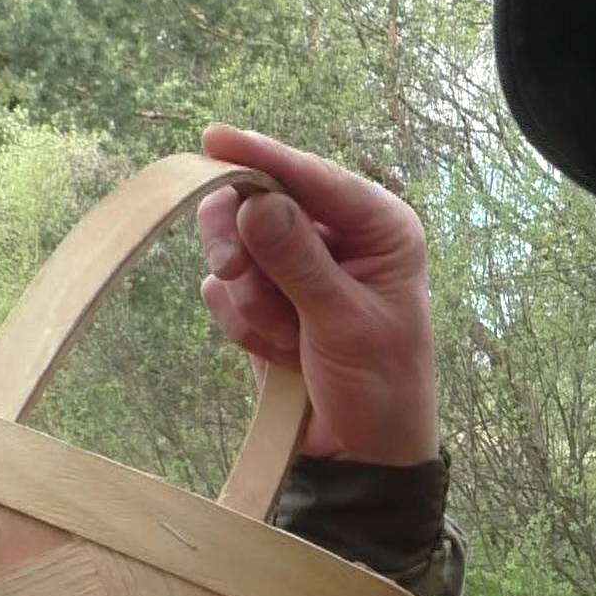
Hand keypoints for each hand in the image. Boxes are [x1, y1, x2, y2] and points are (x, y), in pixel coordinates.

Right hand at [197, 125, 438, 464]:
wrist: (361, 454)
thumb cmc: (378, 386)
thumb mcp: (342, 323)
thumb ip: (297, 262)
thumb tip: (255, 202)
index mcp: (380, 227)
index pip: (314, 178)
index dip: (262, 158)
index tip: (214, 140)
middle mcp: (339, 235)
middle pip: (259, 201)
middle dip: (244, 246)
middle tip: (237, 274)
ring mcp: (298, 265)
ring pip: (234, 246)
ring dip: (252, 301)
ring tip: (288, 340)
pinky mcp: (267, 296)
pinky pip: (224, 289)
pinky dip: (244, 323)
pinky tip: (280, 354)